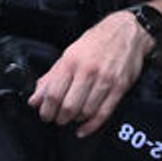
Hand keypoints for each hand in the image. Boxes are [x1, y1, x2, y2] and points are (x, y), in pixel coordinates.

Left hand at [28, 10, 150, 136]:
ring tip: (72, 117)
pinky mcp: (119, 88)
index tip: (45, 115)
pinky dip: (91, 126)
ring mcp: (105, 80)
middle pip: (69, 106)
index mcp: (71, 61)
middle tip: (57, 118)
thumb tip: (35, 99)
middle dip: (60, 118)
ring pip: (86, 112)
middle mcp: (88, 71)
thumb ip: (50, 78)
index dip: (46, 110)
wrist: (126, 31)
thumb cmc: (96, 42)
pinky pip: (104, 113)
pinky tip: (83, 129)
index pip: (53, 94)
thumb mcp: (68, 55)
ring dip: (75, 120)